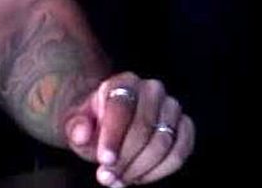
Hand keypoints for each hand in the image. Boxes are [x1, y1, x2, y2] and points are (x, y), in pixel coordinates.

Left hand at [62, 72, 194, 185]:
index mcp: (124, 82)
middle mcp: (152, 89)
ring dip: (140, 168)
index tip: (104, 160)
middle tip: (107, 176)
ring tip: (119, 179)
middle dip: (126, 157)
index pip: (122, 107)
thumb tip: (82, 133)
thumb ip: (76, 127)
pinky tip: (139, 177)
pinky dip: (160, 171)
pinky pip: (180, 152)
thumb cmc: (94, 124)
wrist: (110, 124)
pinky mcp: (185, 127)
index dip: (113, 136)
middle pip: (145, 126)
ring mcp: (172, 107)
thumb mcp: (76, 124)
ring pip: (164, 141)